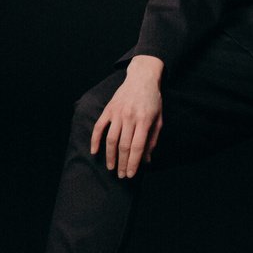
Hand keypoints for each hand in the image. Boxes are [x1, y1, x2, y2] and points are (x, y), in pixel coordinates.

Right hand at [91, 57, 163, 178]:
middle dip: (122, 163)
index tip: (130, 175)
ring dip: (110, 156)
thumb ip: (153, 139)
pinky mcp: (108, 109)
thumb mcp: (158, 119)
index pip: (137, 147)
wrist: (142, 78)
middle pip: (124, 146)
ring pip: (111, 139)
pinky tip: (94, 151)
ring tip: (110, 167)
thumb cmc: (153, 100)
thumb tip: (147, 160)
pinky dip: (95, 140)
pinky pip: (99, 127)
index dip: (133, 163)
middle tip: (120, 175)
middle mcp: (130, 117)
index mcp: (144, 120)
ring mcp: (118, 113)